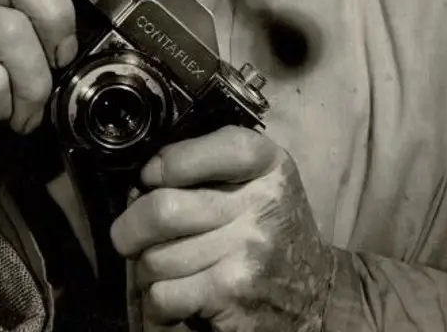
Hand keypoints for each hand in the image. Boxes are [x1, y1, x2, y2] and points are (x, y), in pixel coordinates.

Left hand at [110, 126, 335, 331]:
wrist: (318, 295)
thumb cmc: (274, 228)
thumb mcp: (260, 178)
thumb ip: (213, 161)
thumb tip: (145, 178)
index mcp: (268, 165)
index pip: (216, 147)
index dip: (172, 161)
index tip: (151, 177)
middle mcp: (261, 205)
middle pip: (164, 208)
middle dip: (132, 225)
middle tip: (128, 234)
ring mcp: (247, 253)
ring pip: (156, 257)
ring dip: (147, 267)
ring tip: (161, 266)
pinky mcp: (232, 295)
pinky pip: (164, 293)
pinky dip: (158, 300)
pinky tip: (174, 295)